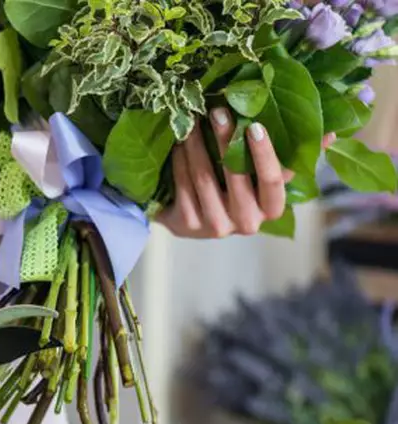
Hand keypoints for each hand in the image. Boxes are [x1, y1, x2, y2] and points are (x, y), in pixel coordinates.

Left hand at [156, 108, 334, 237]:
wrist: (197, 220)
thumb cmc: (239, 191)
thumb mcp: (266, 177)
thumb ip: (294, 157)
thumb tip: (331, 132)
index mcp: (272, 209)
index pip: (273, 181)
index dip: (264, 154)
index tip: (255, 125)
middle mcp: (246, 222)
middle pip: (234, 176)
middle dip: (225, 139)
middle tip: (217, 110)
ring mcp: (215, 225)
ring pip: (204, 177)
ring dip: (196, 145)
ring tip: (192, 120)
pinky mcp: (188, 225)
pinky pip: (183, 184)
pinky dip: (180, 160)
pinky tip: (179, 142)